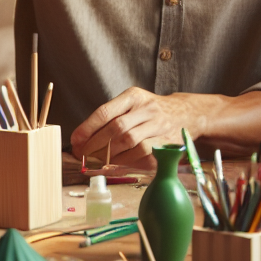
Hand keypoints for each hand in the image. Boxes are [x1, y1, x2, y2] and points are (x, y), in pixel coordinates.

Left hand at [71, 88, 204, 167]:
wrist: (185, 114)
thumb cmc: (149, 112)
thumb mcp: (132, 104)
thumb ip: (110, 117)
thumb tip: (82, 139)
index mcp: (134, 96)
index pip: (105, 112)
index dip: (87, 128)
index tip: (75, 141)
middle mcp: (147, 108)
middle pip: (117, 128)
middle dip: (95, 145)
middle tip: (82, 155)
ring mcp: (159, 126)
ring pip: (130, 142)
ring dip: (109, 155)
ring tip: (96, 161)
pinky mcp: (167, 142)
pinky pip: (143, 155)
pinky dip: (127, 161)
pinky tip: (116, 164)